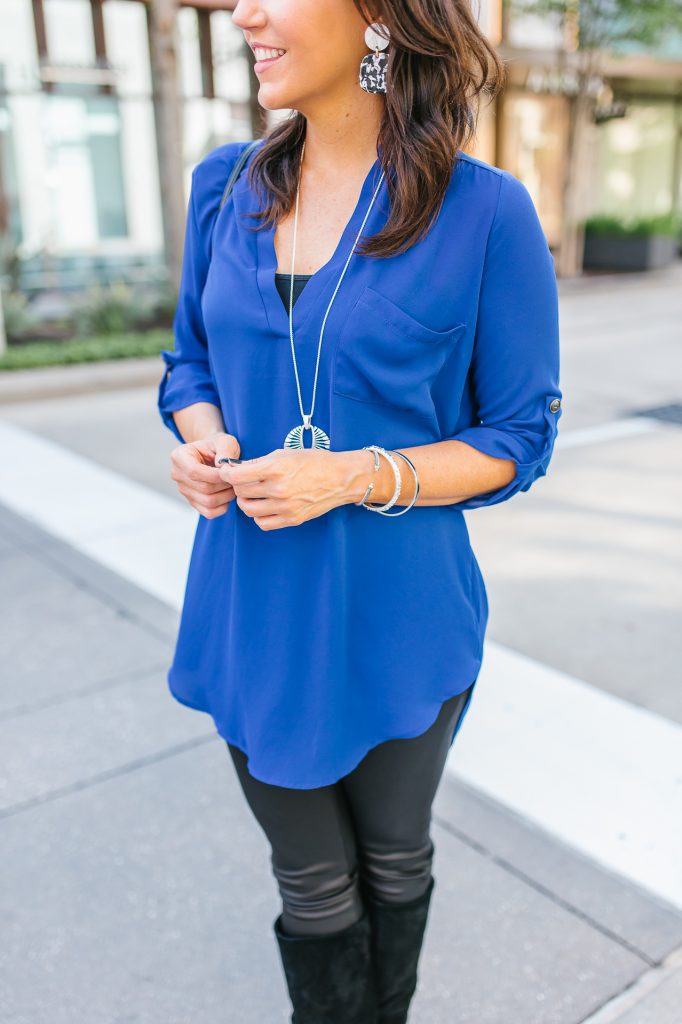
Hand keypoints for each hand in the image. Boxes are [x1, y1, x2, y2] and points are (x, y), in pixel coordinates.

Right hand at [170, 431, 240, 518]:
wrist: (213, 454)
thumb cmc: (218, 447)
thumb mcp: (225, 441)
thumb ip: (225, 449)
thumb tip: (222, 468)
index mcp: (179, 456)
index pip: (194, 472)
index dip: (216, 475)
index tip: (230, 472)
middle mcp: (177, 475)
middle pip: (203, 489)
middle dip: (225, 485)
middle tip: (236, 479)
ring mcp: (183, 491)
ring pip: (208, 502)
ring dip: (226, 496)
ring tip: (233, 485)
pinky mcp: (192, 503)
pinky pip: (209, 512)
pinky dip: (223, 506)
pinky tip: (226, 494)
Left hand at [216, 447, 348, 530]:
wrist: (340, 478)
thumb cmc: (314, 462)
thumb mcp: (285, 454)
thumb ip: (259, 463)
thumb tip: (236, 469)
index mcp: (275, 468)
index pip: (236, 475)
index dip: (227, 473)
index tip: (227, 472)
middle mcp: (278, 489)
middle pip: (240, 492)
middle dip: (238, 485)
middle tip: (244, 481)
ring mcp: (284, 506)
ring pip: (248, 509)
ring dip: (246, 501)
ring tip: (253, 494)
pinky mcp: (292, 519)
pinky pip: (262, 523)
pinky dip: (258, 515)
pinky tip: (264, 506)